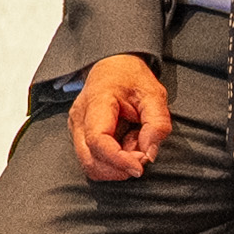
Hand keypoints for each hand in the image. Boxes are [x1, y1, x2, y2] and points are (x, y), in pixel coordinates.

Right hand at [71, 54, 172, 181]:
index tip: (140, 167)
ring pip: (90, 165)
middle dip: (119, 168)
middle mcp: (79, 118)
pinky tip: (125, 146)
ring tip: (134, 146)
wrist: (114, 65)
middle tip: (143, 155)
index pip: (98, 141)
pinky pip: (92, 160)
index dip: (118, 160)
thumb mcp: (154, 94)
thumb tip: (149, 154)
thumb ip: (157, 123)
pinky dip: (112, 163)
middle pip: (89, 160)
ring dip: (116, 166)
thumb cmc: (132, 78)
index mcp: (96, 102)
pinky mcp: (80, 136)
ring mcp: (76, 128)